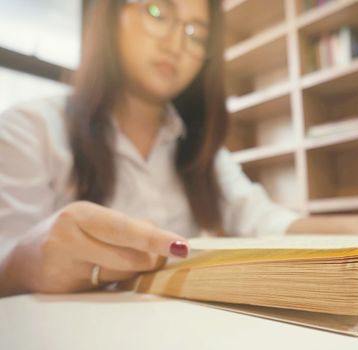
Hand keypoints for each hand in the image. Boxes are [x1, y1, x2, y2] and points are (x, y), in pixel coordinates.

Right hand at [3, 201, 187, 294]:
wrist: (27, 260)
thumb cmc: (73, 235)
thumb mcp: (95, 221)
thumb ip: (129, 228)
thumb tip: (166, 242)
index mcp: (81, 214)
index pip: (126, 228)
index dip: (156, 238)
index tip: (181, 246)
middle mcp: (68, 237)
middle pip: (129, 257)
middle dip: (149, 260)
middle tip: (157, 256)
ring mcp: (62, 266)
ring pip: (121, 276)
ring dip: (131, 273)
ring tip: (113, 261)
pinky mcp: (61, 290)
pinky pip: (107, 290)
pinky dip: (115, 283)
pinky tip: (100, 274)